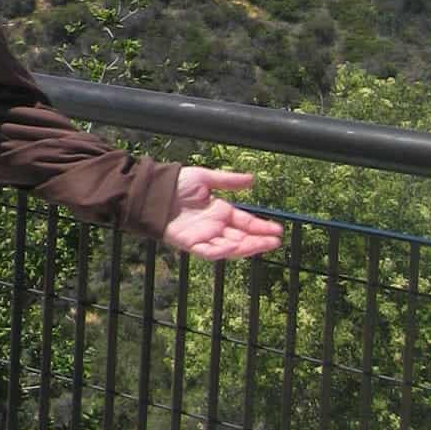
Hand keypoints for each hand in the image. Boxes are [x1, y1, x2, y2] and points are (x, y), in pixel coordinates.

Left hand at [161, 167, 283, 261]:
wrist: (153, 190)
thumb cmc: (175, 183)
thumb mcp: (205, 178)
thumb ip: (228, 181)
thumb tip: (252, 179)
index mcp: (219, 212)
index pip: (245, 222)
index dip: (261, 227)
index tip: (277, 230)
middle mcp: (214, 226)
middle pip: (241, 237)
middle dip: (259, 240)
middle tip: (277, 240)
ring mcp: (203, 236)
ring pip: (230, 247)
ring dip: (247, 247)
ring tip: (265, 244)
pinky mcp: (190, 243)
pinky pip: (210, 251)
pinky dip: (223, 250)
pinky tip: (237, 246)